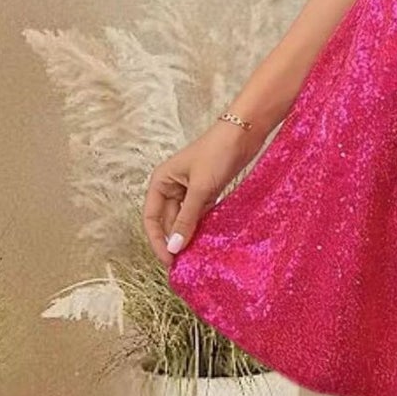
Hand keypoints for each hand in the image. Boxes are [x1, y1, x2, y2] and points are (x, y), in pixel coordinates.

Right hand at [142, 122, 260, 268]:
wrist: (244, 131)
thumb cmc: (218, 152)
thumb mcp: (200, 188)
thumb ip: (186, 218)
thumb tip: (174, 247)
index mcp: (161, 181)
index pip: (151, 218)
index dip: (158, 241)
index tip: (169, 260)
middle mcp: (171, 186)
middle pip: (167, 221)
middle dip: (174, 240)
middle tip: (185, 264)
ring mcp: (189, 189)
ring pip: (183, 219)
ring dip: (188, 235)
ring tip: (195, 256)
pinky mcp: (206, 190)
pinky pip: (198, 214)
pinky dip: (200, 226)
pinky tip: (206, 241)